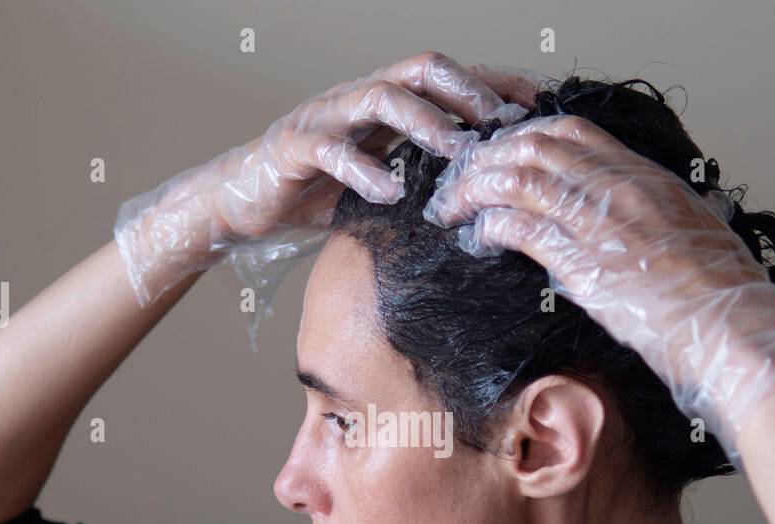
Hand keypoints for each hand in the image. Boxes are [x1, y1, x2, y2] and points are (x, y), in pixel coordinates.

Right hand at [114, 52, 539, 309]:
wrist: (242, 202)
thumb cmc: (314, 193)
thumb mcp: (378, 183)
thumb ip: (419, 181)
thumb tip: (480, 202)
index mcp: (382, 105)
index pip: (444, 80)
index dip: (488, 85)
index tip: (532, 105)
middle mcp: (357, 99)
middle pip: (419, 70)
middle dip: (466, 92)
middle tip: (501, 123)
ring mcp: (325, 118)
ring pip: (380, 98)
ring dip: (424, 123)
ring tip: (454, 152)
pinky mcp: (294, 147)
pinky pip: (332, 150)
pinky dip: (364, 169)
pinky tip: (390, 192)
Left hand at [422, 113, 774, 461]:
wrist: (737, 335)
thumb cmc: (722, 302)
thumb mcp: (693, 239)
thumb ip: (653, 223)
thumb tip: (627, 230)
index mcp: (647, 178)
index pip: (571, 132)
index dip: (523, 138)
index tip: (498, 158)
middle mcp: (621, 189)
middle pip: (533, 146)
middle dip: (485, 159)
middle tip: (459, 184)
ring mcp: (602, 223)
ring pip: (518, 178)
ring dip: (473, 189)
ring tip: (450, 208)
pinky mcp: (586, 264)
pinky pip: (520, 226)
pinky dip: (488, 226)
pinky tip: (475, 237)